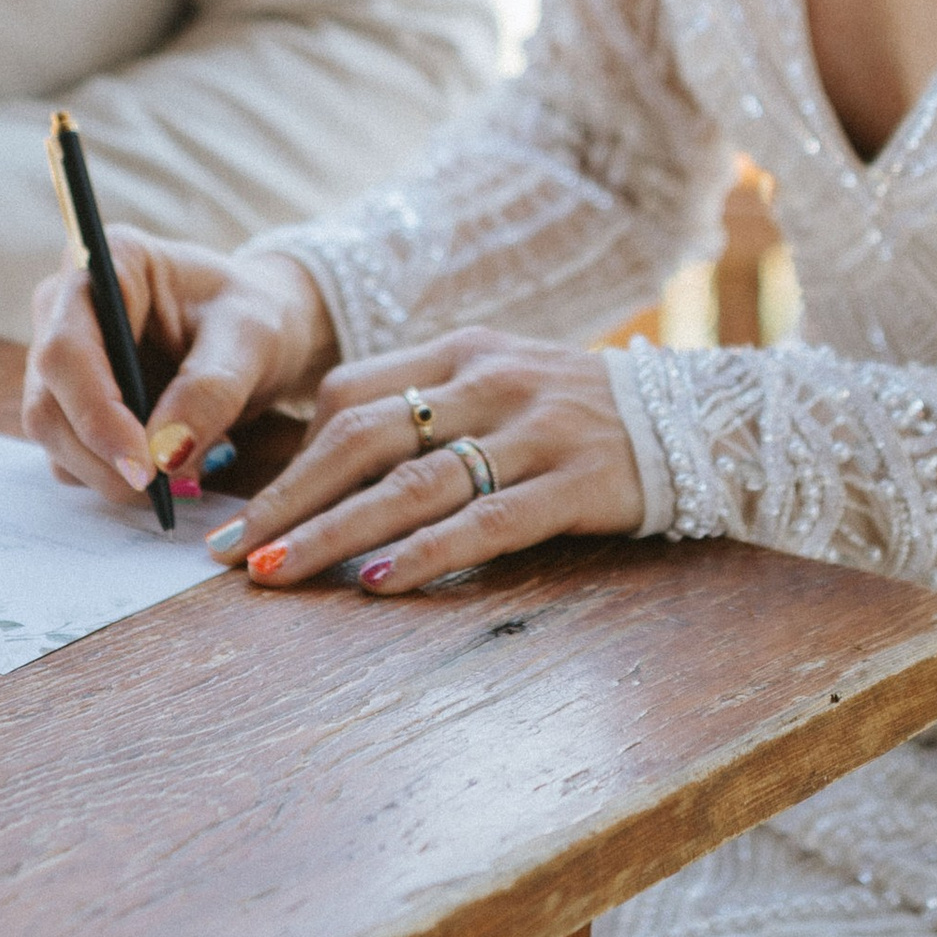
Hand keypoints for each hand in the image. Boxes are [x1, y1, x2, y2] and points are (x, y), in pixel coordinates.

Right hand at [23, 240, 337, 501]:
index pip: (67, 350)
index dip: (95, 414)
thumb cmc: (255, 316)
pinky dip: (118, 475)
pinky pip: (73, 456)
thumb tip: (164, 454)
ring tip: (189, 466)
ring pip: (54, 437)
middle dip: (105, 458)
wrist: (256, 332)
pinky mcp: (69, 402)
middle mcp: (65, 306)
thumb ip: (211, 390)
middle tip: (168, 489)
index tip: (144, 466)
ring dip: (113, 473)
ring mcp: (61, 358)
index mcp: (107, 264)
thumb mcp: (252, 341)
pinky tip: (171, 464)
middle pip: (48, 401)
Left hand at [205, 332, 642, 594]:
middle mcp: (489, 380)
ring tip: (282, 573)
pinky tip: (381, 583)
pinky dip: (429, 552)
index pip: (349, 396)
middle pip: (364, 438)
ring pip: (413, 484)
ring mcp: (535, 428)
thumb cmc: (580, 415)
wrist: (703, 417)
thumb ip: (427, 409)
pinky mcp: (577, 481)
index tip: (241, 510)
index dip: (288, 455)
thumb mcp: (500, 386)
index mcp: (459, 352)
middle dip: (289, 499)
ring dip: (336, 532)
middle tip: (232, 552)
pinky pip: (488, 520)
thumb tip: (327, 462)